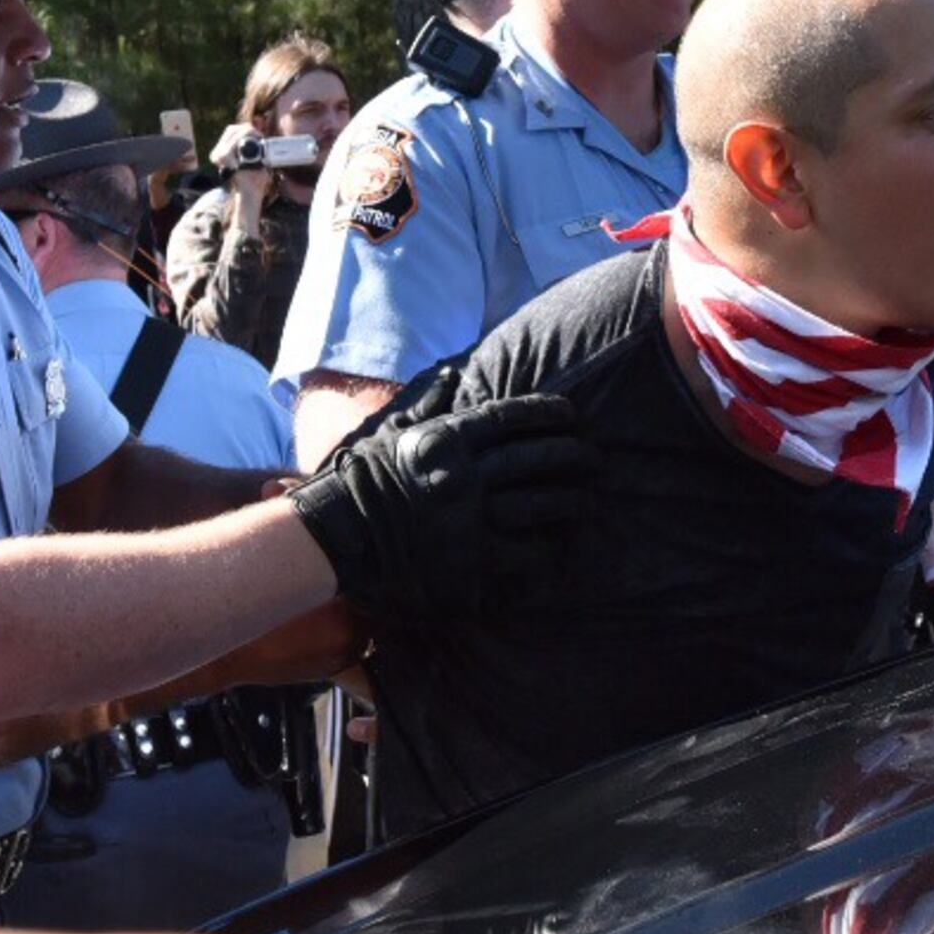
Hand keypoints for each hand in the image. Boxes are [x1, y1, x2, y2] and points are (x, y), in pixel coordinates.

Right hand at [287, 392, 590, 622]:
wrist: (336, 540)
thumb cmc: (362, 485)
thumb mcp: (392, 435)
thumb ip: (429, 405)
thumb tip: (454, 374)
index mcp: (445, 440)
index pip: (513, 418)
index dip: (551, 414)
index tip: (574, 416)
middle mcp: (462, 475)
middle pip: (537, 458)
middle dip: (576, 457)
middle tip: (597, 460)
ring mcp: (468, 519)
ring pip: (541, 504)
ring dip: (573, 503)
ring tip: (590, 502)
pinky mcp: (471, 560)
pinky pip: (525, 553)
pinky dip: (547, 550)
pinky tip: (559, 547)